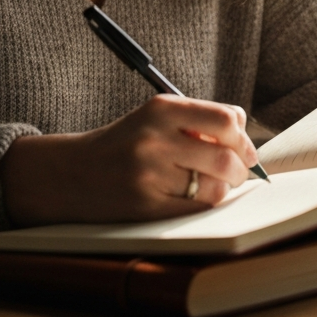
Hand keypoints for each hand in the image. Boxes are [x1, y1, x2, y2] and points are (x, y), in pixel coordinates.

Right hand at [0, 95, 258, 225]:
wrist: (71, 173)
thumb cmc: (123, 144)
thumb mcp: (153, 118)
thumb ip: (195, 120)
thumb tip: (244, 136)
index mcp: (160, 108)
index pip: (225, 118)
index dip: (243, 136)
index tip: (244, 147)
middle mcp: (155, 137)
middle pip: (225, 155)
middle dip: (240, 167)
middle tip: (239, 171)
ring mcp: (149, 173)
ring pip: (214, 186)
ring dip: (223, 188)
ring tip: (214, 184)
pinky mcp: (145, 205)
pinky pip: (196, 207)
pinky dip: (206, 203)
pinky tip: (197, 197)